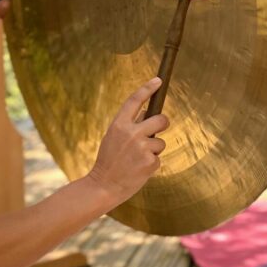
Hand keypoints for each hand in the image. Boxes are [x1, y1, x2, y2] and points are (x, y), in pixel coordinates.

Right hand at [86, 78, 169, 206]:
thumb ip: (128, 125)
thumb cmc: (108, 160)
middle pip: (160, 119)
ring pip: (160, 142)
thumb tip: (147, 112)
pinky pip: (158, 158)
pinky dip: (151, 164)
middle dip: (163, 123)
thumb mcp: (112, 137)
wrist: (104, 185)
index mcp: (119, 124)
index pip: (135, 100)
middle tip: (159, 128)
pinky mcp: (151, 162)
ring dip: (154, 150)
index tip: (158, 81)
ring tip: (138, 159)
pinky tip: (139, 169)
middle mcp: (132, 133)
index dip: (147, 88)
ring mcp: (142, 147)